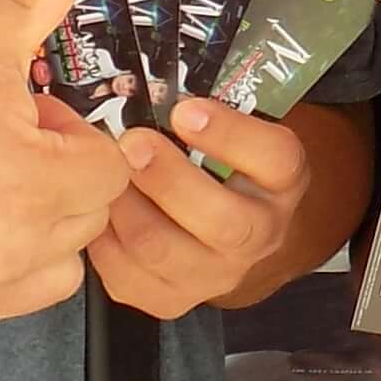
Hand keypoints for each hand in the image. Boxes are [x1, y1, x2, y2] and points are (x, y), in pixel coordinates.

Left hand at [76, 90, 317, 319]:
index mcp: (282, 180)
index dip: (230, 134)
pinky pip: (127, 279)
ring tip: (104, 178)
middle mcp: (260, 233)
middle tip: (131, 144)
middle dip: (167, 180)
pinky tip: (99, 213)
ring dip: (123, 209)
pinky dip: (102, 243)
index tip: (186, 109)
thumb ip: (203, 111)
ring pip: (162, 252)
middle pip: (221, 221)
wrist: (232, 232)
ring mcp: (218, 273)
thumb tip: (147, 80)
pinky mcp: (174, 300)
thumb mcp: (232, 130)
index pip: (274, 158)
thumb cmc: (220, 164)